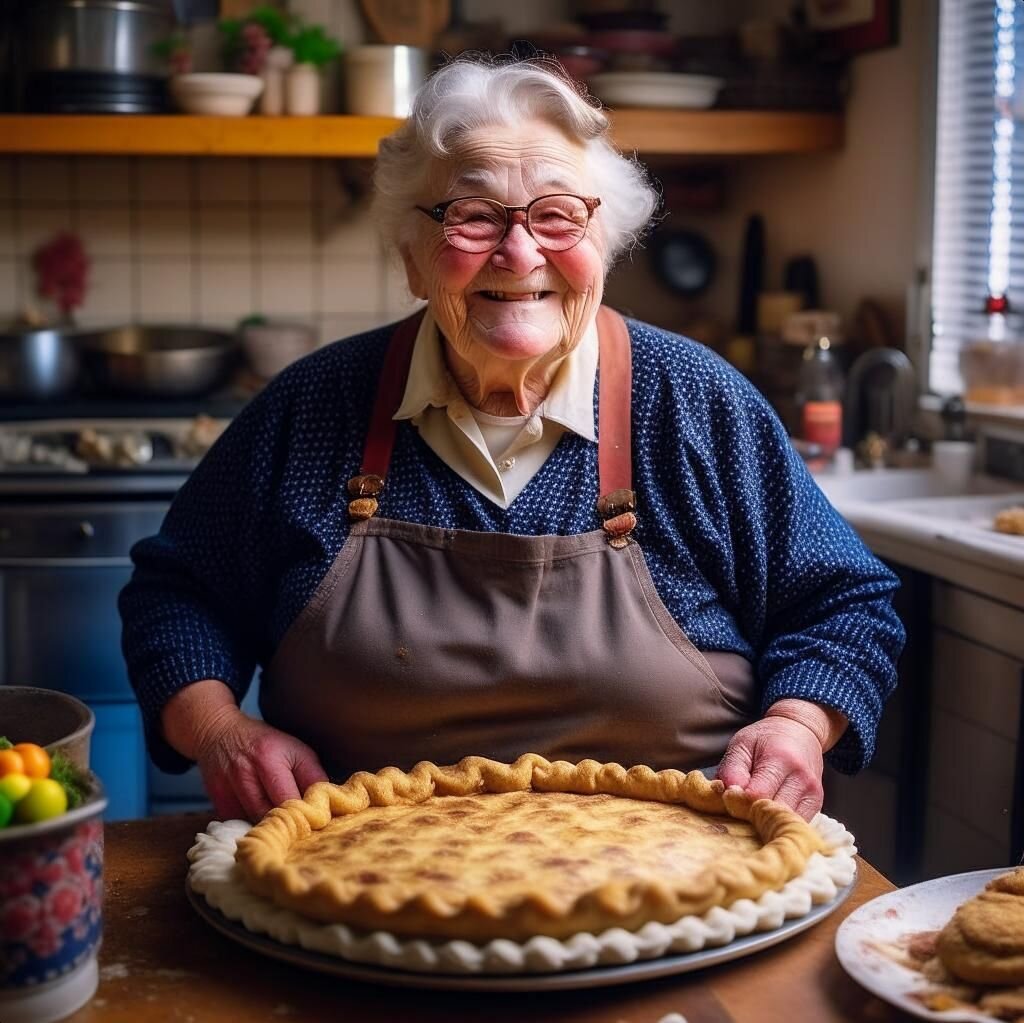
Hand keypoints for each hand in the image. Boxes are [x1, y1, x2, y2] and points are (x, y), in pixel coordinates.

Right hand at [193, 706, 327, 821]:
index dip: (303, 815)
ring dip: (269, 827)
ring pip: (253, 824)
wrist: (220, 733)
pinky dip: (251, 825)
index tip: (315, 823)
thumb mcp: (297, 750)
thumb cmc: (267, 743)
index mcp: (268, 759)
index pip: (289, 800)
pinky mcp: (216, 802)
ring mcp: (226, 789)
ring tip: (283, 825)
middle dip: (286, 825)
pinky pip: (239, 824)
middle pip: (269, 816)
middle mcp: (244, 774)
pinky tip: (260, 818)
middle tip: (301, 830)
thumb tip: (329, 805)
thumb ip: (313, 777)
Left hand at [717, 714, 824, 820]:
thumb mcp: (742, 744)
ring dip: (765, 822)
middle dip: (750, 815)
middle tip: (739, 807)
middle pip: (771, 813)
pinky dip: (778, 824)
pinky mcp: (816, 805)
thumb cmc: (766, 739)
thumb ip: (731, 770)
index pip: (757, 794)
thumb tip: (728, 796)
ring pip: (783, 823)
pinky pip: (793, 824)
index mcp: (780, 759)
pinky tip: (768, 814)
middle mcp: (801, 779)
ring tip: (753, 811)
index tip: (728, 797)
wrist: (801, 732)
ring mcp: (813, 794)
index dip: (738, 801)